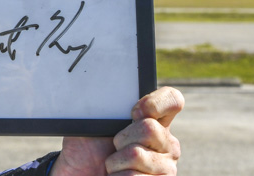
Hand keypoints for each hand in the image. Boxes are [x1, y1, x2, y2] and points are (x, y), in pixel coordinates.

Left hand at [50, 86, 183, 175]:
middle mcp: (166, 144)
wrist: (82, 175)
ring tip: (114, 167)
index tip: (133, 112)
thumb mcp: (92, 123)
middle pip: (149, 127)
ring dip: (115, 162)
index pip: (172, 100)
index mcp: (155, 122)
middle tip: (114, 148)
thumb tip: (93, 86)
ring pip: (137, 155)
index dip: (154, 102)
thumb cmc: (88, 149)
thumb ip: (103, 107)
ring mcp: (166, 167)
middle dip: (120, 138)